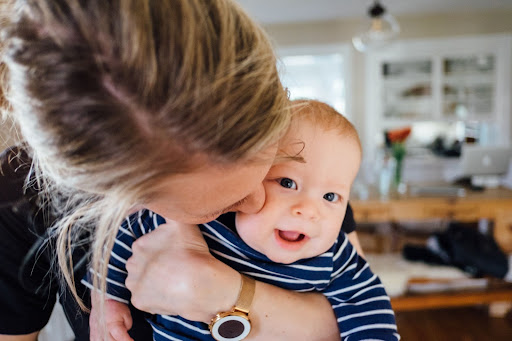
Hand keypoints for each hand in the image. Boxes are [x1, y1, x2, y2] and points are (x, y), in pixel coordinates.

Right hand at [90, 294, 133, 340]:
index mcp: (113, 326)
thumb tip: (126, 332)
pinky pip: (94, 340)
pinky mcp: (92, 332)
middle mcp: (103, 331)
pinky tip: (107, 339)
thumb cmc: (114, 304)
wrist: (103, 299)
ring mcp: (96, 332)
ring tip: (116, 339)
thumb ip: (128, 325)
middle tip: (125, 339)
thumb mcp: (126, 314)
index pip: (122, 339)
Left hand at [125, 219, 240, 322]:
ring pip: (141, 281)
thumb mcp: (182, 223)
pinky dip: (154, 297)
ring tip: (172, 281)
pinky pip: (144, 299)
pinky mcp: (139, 302)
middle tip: (173, 267)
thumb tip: (161, 200)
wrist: (199, 284)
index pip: (146, 246)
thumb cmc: (192, 253)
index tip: (173, 254)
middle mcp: (131, 263)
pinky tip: (168, 293)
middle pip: (141, 264)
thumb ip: (169, 211)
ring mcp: (134, 284)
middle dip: (153, 265)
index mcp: (139, 244)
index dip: (160, 250)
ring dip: (152, 281)